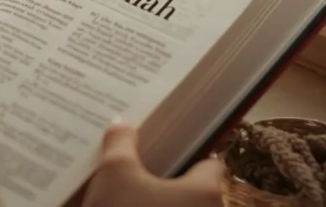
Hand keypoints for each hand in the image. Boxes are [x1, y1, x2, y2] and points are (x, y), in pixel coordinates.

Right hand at [82, 123, 224, 206]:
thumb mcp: (114, 173)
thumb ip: (120, 144)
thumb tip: (122, 125)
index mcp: (206, 191)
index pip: (210, 164)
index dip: (187, 153)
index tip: (164, 149)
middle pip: (194, 190)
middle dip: (167, 181)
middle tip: (137, 169)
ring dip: (157, 203)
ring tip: (124, 195)